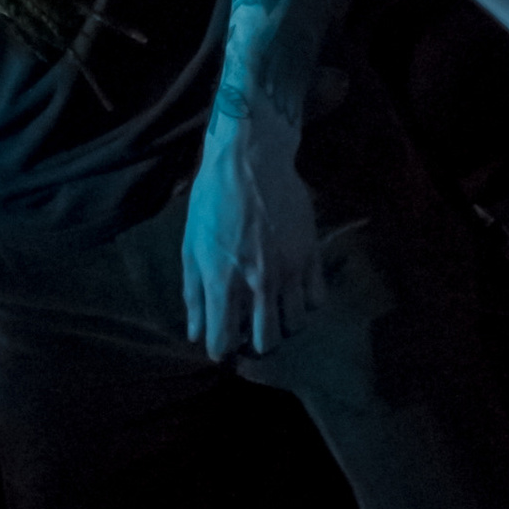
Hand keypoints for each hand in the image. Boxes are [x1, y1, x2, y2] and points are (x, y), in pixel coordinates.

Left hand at [180, 108, 327, 359]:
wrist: (251, 159)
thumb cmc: (213, 201)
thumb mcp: (191, 246)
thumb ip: (194, 294)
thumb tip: (195, 333)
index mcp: (222, 282)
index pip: (224, 342)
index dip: (220, 350)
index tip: (221, 343)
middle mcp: (259, 283)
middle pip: (267, 343)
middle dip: (255, 345)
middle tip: (249, 332)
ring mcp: (290, 269)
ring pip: (296, 325)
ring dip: (282, 325)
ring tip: (272, 312)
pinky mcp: (312, 255)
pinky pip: (318, 299)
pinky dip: (306, 303)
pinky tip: (293, 291)